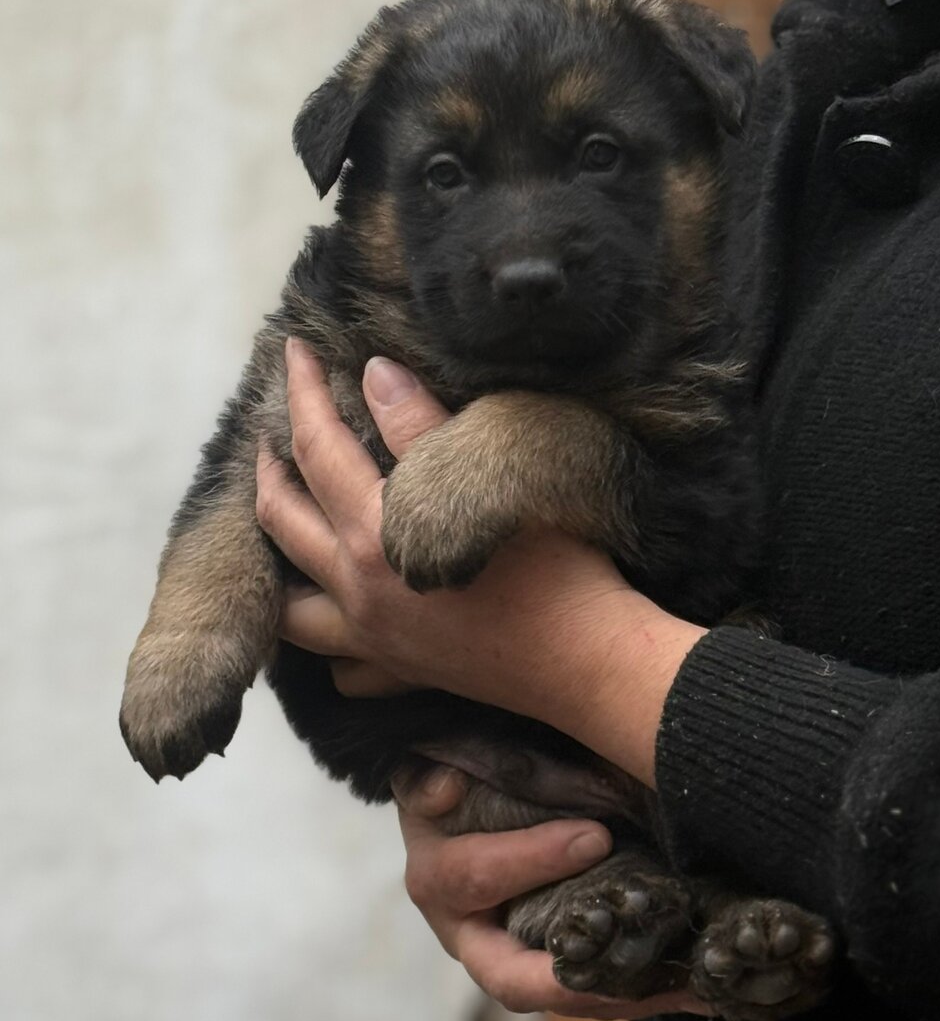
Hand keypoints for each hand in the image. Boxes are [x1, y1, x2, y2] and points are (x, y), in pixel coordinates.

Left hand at [255, 339, 704, 786]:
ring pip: (286, 603)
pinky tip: (334, 610)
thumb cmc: (556, 566)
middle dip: (269, 462)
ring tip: (286, 515)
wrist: (588, 661)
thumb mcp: (489, 480)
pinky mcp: (397, 670)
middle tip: (274, 423)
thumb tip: (374, 372)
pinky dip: (321, 633)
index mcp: (374, 535)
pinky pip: (335, 661)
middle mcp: (357, 590)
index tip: (293, 351)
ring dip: (277, 554)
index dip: (302, 392)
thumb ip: (422, 427)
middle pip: (281, 517)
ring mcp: (371, 638)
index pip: (316, 447)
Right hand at [395, 768, 713, 1018]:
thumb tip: (445, 791)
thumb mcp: (430, 768)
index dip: (532, 858)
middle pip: (511, 978)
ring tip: (680, 983)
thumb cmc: (455, 784)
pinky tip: (689, 982)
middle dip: (569, 981)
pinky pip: (593, 989)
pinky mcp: (554, 967)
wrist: (461, 812)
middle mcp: (471, 934)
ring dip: (621, 993)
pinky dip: (639, 990)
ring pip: (563, 995)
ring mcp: (513, 959)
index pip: (477, 877)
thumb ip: (426, 777)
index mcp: (439, 880)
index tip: (596, 836)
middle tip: (626, 970)